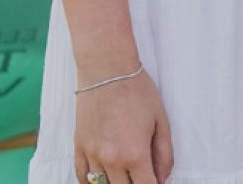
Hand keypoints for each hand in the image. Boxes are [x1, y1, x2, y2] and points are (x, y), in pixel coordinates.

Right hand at [73, 68, 172, 183]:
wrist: (107, 70)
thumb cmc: (138, 91)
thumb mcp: (161, 121)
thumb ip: (164, 154)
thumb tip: (164, 178)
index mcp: (135, 154)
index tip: (157, 182)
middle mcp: (111, 160)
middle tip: (143, 173)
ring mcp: (92, 154)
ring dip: (116, 182)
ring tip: (126, 173)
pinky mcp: (78, 147)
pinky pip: (82, 177)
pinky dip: (92, 182)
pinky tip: (103, 178)